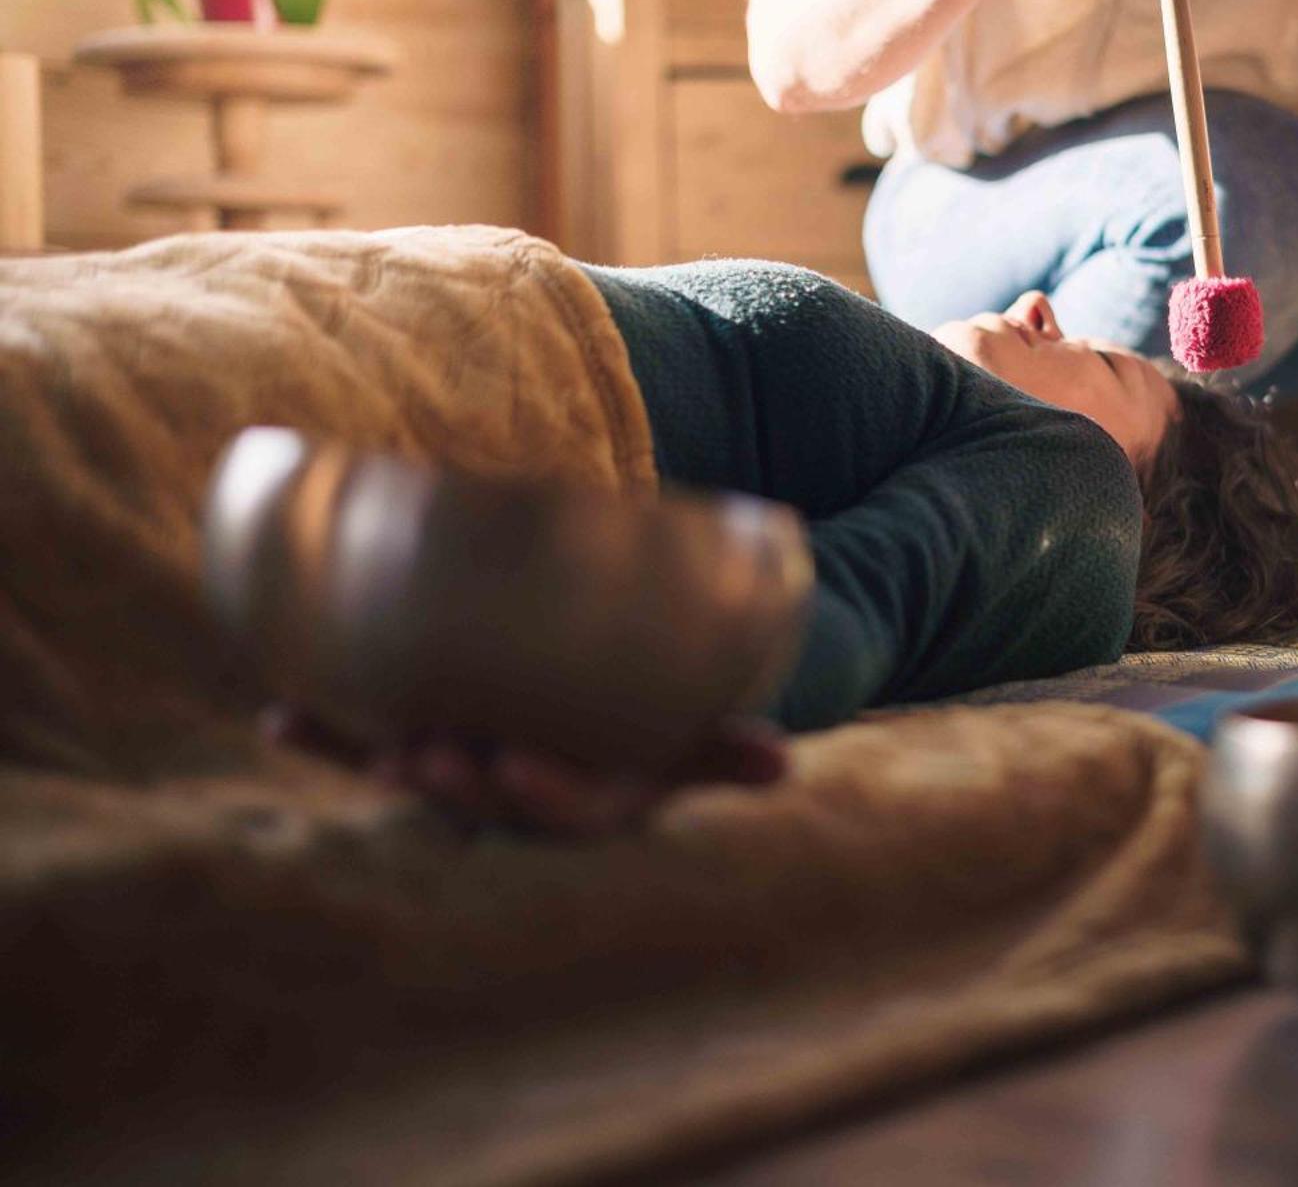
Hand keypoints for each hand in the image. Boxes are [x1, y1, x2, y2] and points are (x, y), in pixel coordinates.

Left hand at [264, 706, 787, 839]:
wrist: (614, 716)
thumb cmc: (662, 727)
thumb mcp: (698, 739)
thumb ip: (728, 749)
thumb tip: (784, 762)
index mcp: (595, 802)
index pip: (569, 815)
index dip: (540, 796)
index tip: (513, 768)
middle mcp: (525, 799)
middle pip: (485, 806)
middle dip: (453, 784)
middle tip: (423, 753)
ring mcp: (473, 773)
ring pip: (424, 783)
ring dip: (384, 762)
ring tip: (363, 744)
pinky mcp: (423, 741)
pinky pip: (367, 745)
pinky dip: (325, 735)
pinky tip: (278, 715)